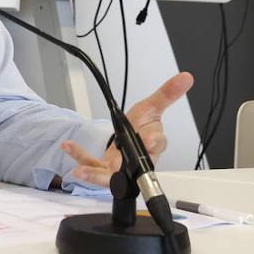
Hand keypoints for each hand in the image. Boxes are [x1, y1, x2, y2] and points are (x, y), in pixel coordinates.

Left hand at [61, 72, 194, 186]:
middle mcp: (136, 162)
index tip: (150, 139)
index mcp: (153, 146)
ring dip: (93, 174)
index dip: (154, 142)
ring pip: (108, 177)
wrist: (127, 138)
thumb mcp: (152, 107)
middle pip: (132, 171)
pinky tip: (68, 146)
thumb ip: (167, 94)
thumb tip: (185, 77)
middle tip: (111, 170)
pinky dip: (78, 156)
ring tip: (80, 171)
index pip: (157, 145)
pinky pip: (90, 164)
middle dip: (119, 172)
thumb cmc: (142, 127)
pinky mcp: (103, 169)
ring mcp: (119, 169)